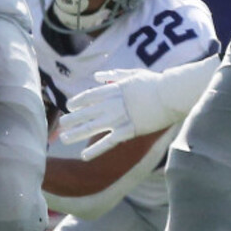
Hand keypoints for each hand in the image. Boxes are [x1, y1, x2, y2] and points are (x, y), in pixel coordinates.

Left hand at [59, 58, 217, 158]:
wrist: (169, 94)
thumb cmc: (154, 83)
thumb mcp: (132, 74)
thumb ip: (114, 75)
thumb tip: (97, 76)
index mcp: (112, 89)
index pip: (89, 96)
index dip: (77, 102)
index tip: (69, 107)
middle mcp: (111, 104)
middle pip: (86, 113)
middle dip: (72, 119)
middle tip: (60, 124)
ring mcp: (118, 118)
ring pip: (92, 127)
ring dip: (76, 133)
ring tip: (64, 138)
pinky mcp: (128, 131)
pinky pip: (107, 142)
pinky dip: (94, 150)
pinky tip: (84, 156)